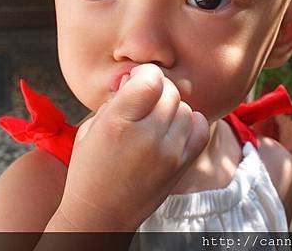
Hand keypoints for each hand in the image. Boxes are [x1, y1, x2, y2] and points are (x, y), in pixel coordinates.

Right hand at [59, 63, 210, 230]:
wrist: (101, 215)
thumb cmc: (90, 169)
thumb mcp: (91, 128)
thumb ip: (116, 100)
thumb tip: (136, 78)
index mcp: (118, 124)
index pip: (151, 78)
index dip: (144, 75)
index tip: (136, 83)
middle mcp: (147, 136)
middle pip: (170, 91)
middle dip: (157, 90)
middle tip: (144, 102)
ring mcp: (169, 152)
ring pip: (185, 108)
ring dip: (172, 108)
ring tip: (155, 120)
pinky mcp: (182, 165)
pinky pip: (201, 128)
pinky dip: (191, 122)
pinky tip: (174, 128)